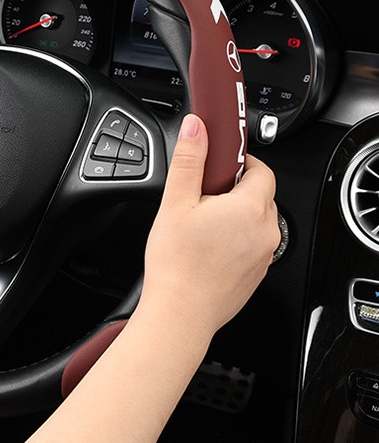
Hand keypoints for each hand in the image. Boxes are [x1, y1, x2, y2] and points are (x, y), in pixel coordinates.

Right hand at [136, 113, 279, 339]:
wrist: (180, 314)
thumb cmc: (177, 265)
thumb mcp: (176, 203)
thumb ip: (190, 161)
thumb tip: (197, 127)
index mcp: (250, 208)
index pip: (262, 170)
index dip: (241, 163)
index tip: (219, 167)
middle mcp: (266, 231)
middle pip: (260, 196)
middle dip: (234, 190)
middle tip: (202, 199)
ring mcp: (264, 256)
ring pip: (255, 222)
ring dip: (235, 216)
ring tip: (201, 227)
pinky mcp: (256, 275)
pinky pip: (252, 246)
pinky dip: (235, 241)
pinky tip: (206, 250)